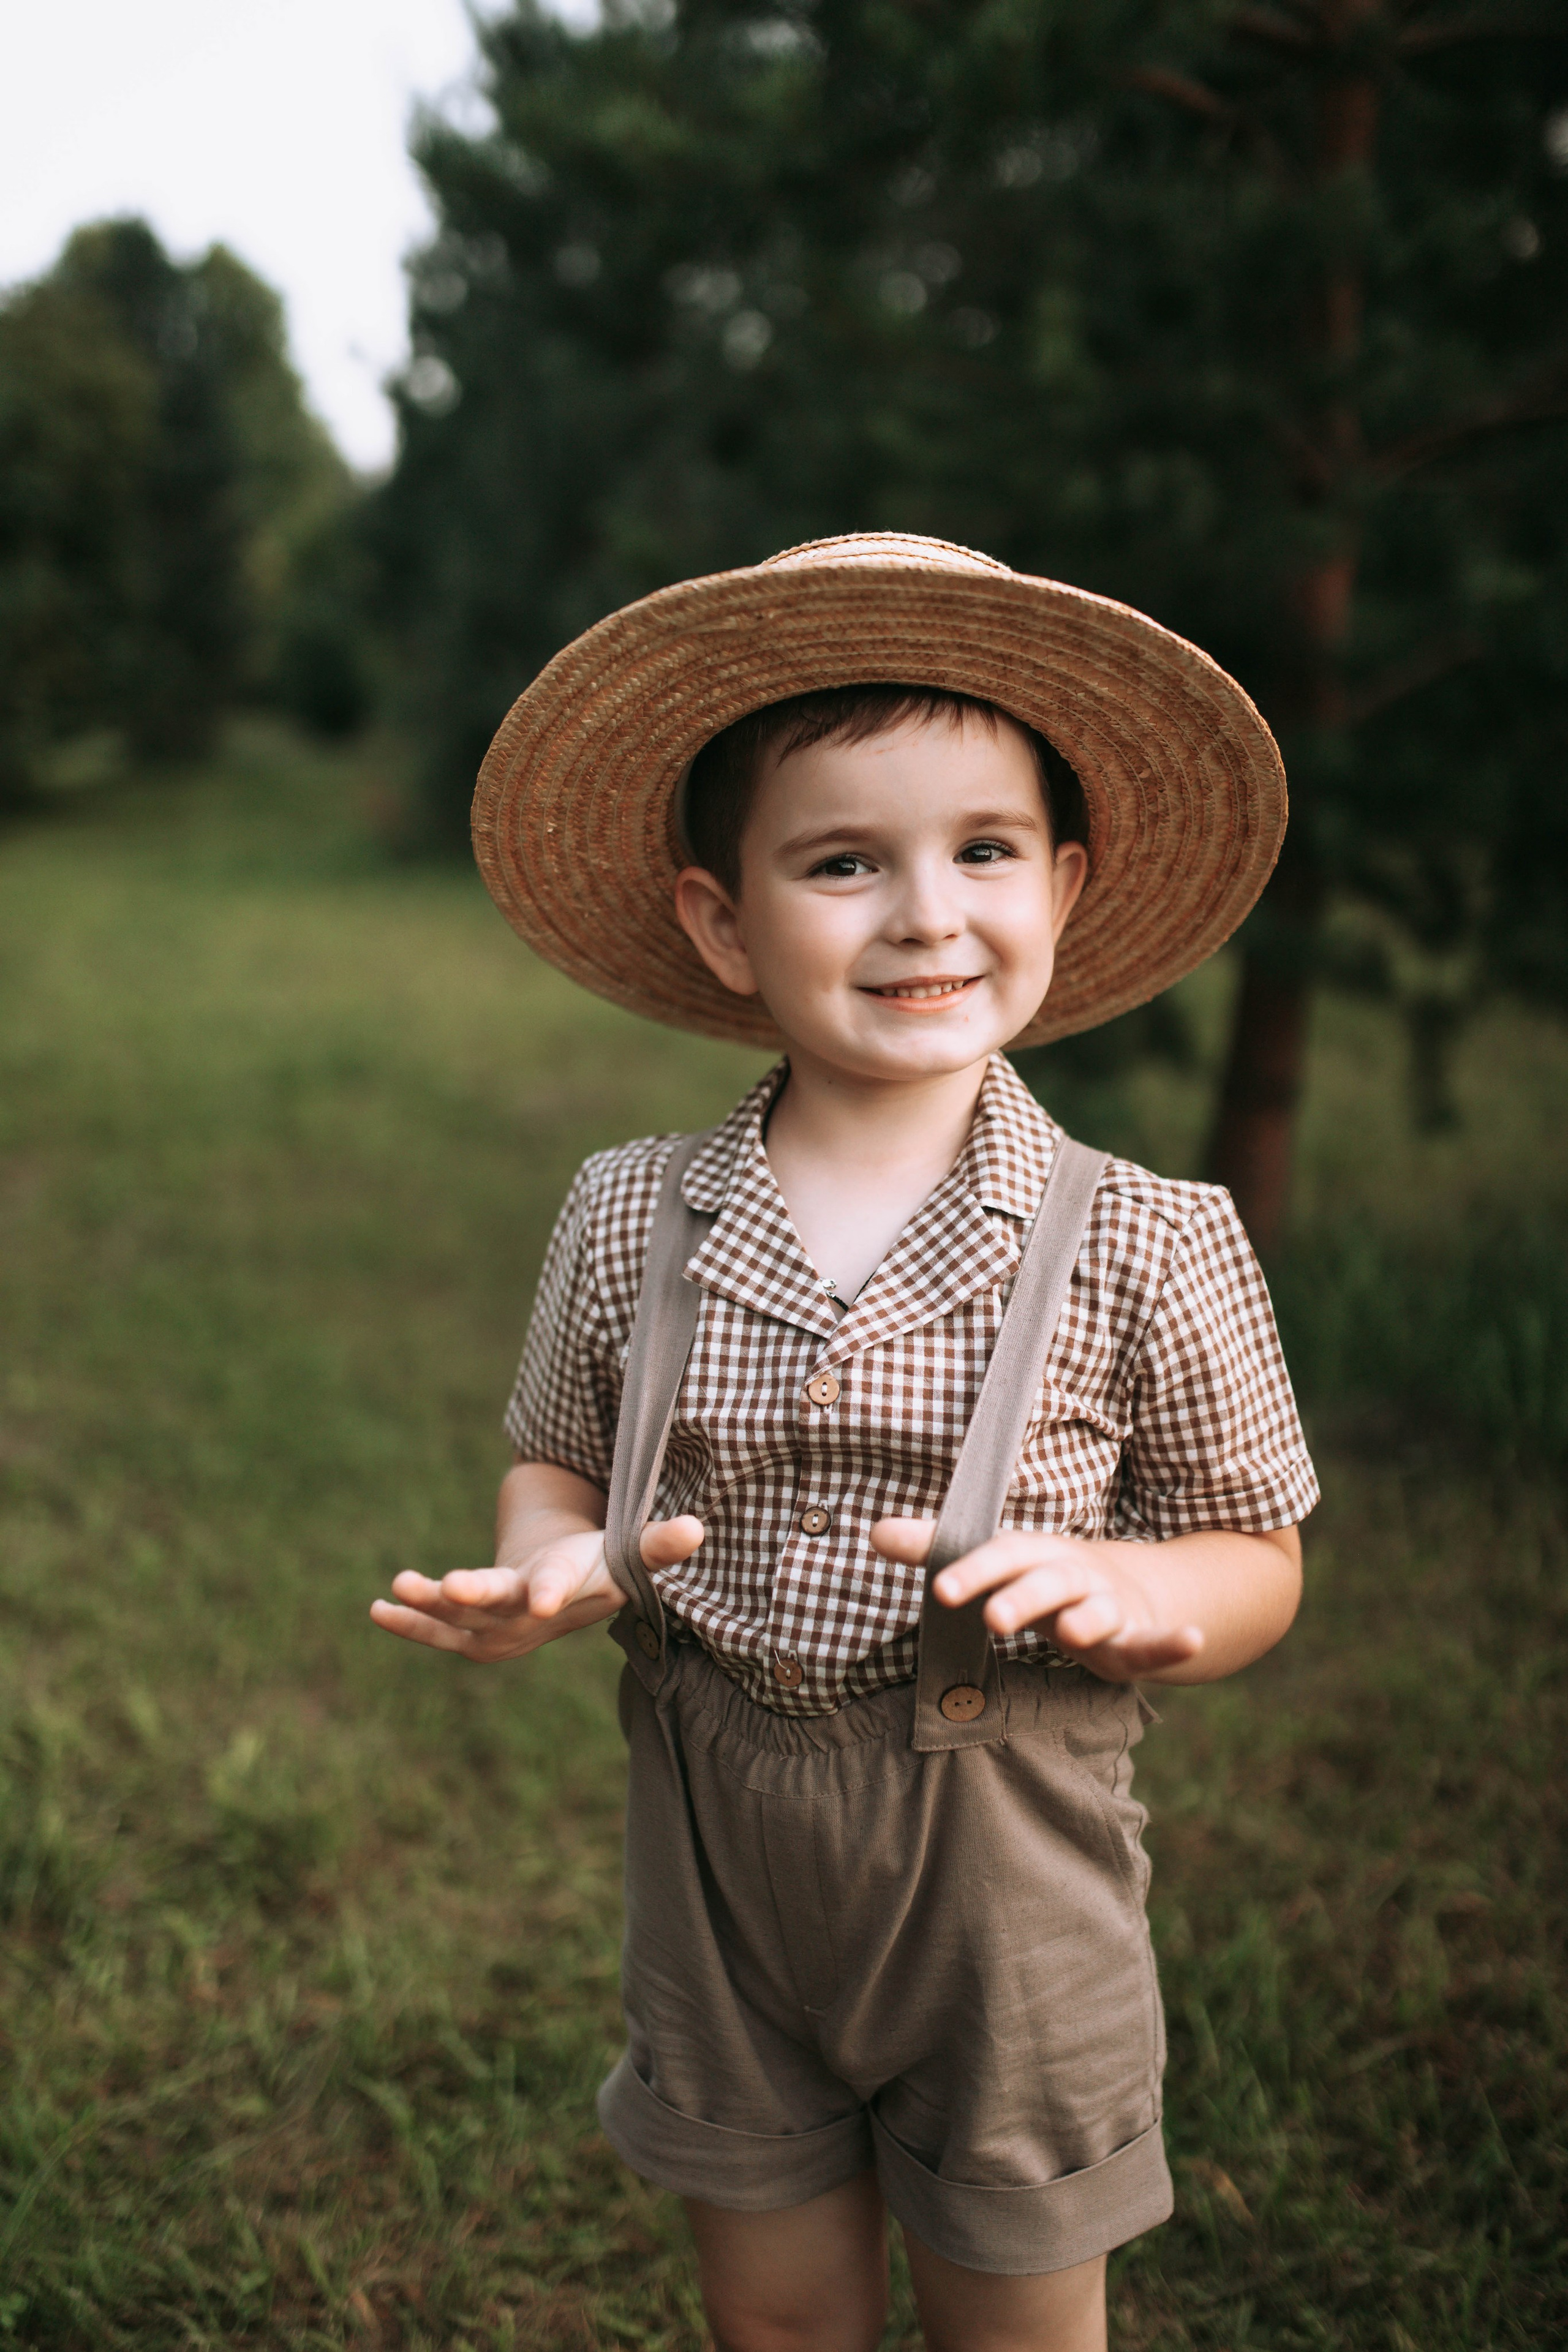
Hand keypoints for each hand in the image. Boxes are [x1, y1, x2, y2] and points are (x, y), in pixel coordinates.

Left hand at [369, 1514, 704, 1662]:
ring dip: (430, 1604)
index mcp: (570, 1592)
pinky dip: (407, 1621)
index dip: (552, 1590)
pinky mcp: (468, 1630)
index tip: (541, 1597)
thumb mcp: (629, 1552)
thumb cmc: (598, 1566)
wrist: (560, 1598)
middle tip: (452, 1585)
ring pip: (461, 1620)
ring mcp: (497, 1627)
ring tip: (399, 1585)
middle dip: (477, 1597)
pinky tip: (376, 1608)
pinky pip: (435, 1630)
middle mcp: (530, 1617)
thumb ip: (660, 1543)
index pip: (562, 1589)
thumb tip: (699, 1528)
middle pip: (502, 1608)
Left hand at [870, 1519, 1203, 1682]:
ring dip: (1089, 1619)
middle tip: (993, 1619)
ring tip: (1075, 1632)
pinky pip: (1158, 1641)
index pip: (1001, 1556)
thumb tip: (874, 1530)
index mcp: (1034, 1555)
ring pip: (1099, 1612)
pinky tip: (1190, 1642)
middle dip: (1022, 1598)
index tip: (941, 1591)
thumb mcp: (996, 1565)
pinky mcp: (1138, 1638)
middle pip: (1048, 1582)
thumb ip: (938, 1551)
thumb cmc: (1044, 1580)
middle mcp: (1072, 1575)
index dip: (973, 1571)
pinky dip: (1175, 1642)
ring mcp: (1108, 1606)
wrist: (1130, 1589)